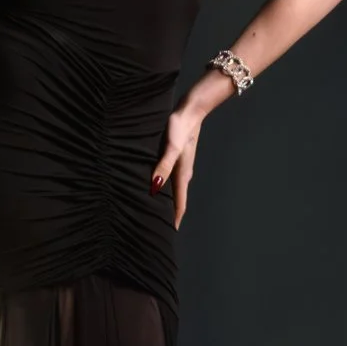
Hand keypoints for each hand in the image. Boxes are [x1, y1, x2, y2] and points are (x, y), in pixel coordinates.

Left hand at [150, 99, 205, 227]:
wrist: (190, 111)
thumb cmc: (179, 128)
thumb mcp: (170, 148)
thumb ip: (163, 167)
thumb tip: (155, 187)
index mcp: (182, 175)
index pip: (179, 205)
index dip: (173, 220)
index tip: (167, 234)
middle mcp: (183, 174)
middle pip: (176, 200)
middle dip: (169, 215)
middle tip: (158, 228)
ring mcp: (181, 166)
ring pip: (173, 190)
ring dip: (167, 202)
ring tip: (156, 212)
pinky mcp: (177, 158)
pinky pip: (170, 179)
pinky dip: (164, 189)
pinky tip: (156, 188)